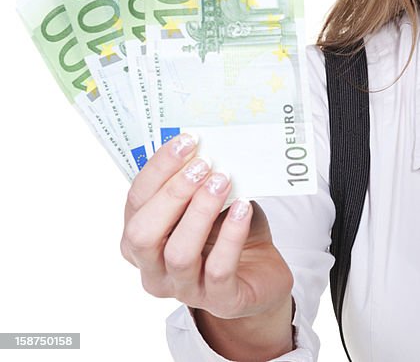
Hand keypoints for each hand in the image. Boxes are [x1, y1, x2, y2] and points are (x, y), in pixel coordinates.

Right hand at [120, 134, 293, 321]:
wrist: (261, 271)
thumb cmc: (227, 231)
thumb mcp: (209, 201)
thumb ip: (198, 181)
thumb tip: (203, 145)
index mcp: (141, 240)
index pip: (136, 202)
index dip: (158, 170)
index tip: (186, 141)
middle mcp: (153, 269)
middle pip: (143, 234)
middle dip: (172, 194)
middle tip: (203, 164)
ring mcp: (184, 289)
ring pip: (178, 253)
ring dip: (200, 212)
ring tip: (223, 181)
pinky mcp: (220, 301)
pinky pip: (218, 269)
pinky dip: (231, 235)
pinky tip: (244, 208)